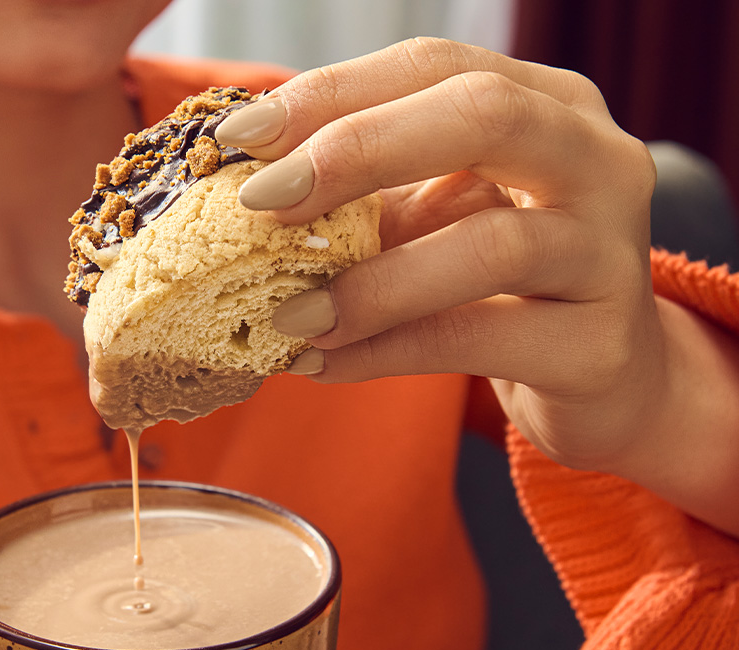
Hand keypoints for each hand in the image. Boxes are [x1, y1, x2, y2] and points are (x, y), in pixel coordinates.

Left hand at [218, 39, 665, 466]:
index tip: (240, 134)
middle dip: (356, 150)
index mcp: (548, 106)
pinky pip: (479, 339)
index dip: (332, 93)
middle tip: (263, 202)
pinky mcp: (599, 346)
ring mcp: (610, 253)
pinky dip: (387, 352)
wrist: (606, 379)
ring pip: (490, 245)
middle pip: (482, 115)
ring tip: (288, 316)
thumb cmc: (503, 288)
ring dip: (369, 284)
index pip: (434, 68)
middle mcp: (596, 160)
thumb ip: (366, 202)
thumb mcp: (435, 223)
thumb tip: (249, 198)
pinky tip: (324, 364)